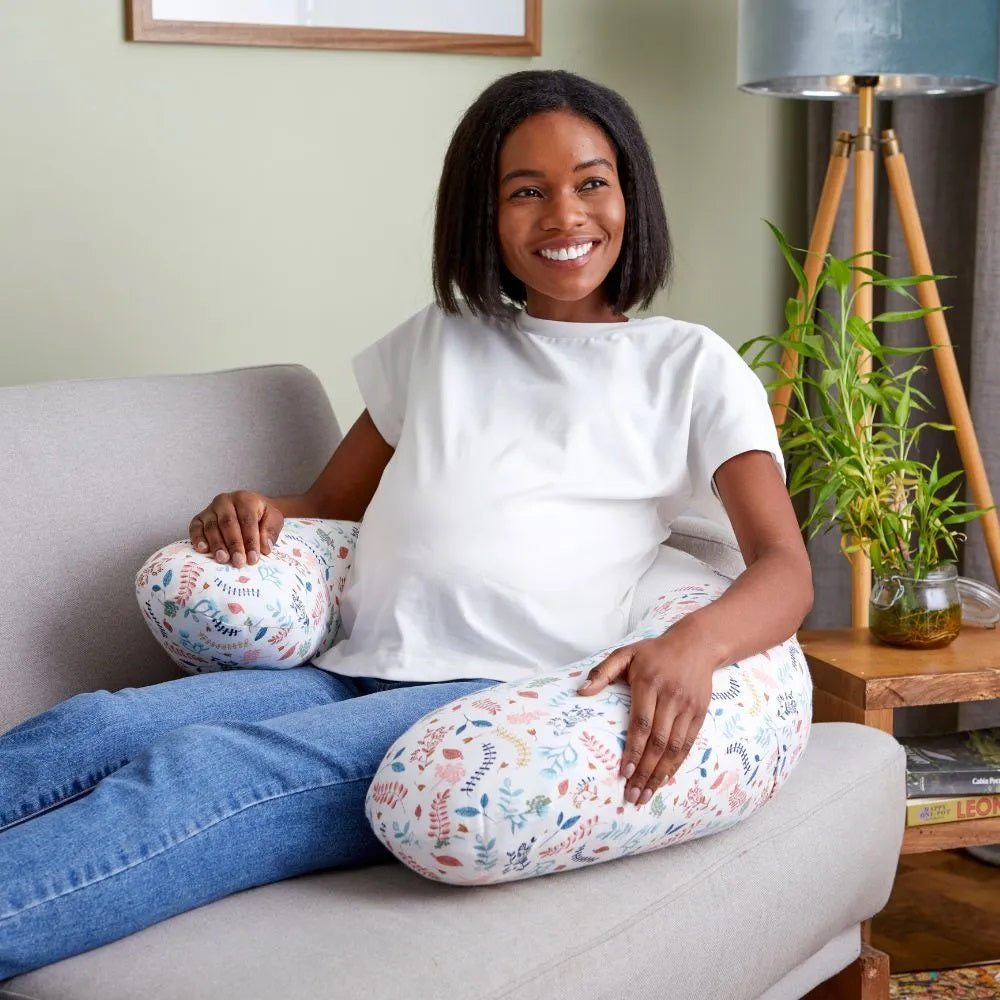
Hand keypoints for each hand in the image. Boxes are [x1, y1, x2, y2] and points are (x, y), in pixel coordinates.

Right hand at [188, 491, 283, 568]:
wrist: (250, 507)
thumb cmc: (262, 516)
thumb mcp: (273, 519)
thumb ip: (270, 531)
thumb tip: (265, 548)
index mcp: (245, 499)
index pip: (248, 520)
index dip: (251, 540)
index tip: (253, 559)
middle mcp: (225, 501)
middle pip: (228, 523)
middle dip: (234, 545)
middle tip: (238, 562)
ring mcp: (210, 509)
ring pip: (212, 527)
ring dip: (217, 545)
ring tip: (223, 559)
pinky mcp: (199, 517)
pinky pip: (195, 527)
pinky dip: (197, 538)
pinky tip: (202, 550)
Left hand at [577, 629, 713, 806]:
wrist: (695, 644)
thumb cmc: (653, 652)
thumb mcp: (626, 653)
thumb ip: (603, 671)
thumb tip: (581, 692)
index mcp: (649, 683)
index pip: (641, 724)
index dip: (633, 750)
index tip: (623, 773)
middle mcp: (670, 697)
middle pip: (658, 742)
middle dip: (645, 771)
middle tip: (632, 795)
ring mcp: (688, 707)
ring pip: (674, 748)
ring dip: (660, 774)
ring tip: (646, 795)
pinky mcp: (700, 713)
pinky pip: (688, 744)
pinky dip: (676, 765)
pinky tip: (665, 779)